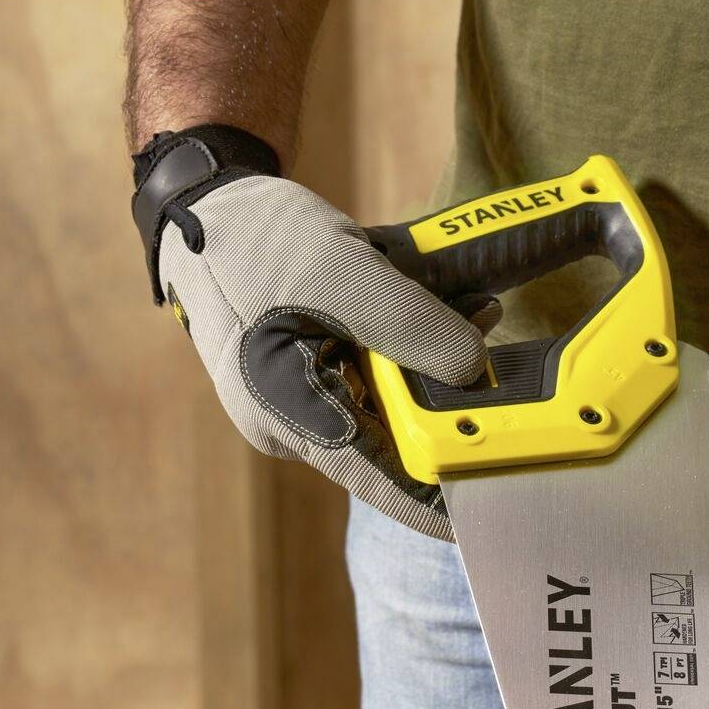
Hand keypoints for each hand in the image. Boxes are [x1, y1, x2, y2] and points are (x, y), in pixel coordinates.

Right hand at [132, 125, 486, 539]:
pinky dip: (414, 336)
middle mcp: (301, 421)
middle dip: (454, 402)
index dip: (445, 501)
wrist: (202, 203)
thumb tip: (473, 372)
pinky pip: (378, 366)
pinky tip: (451, 298)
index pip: (383, 485)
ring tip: (479, 311)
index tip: (500, 504)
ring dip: (438, 358)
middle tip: (506, 376)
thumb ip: (415, 327)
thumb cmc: (254, 240)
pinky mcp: (317, 364)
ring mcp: (307, 394)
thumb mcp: (346, 273)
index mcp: (292, 419)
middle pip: (397, 437)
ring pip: (393, 396)